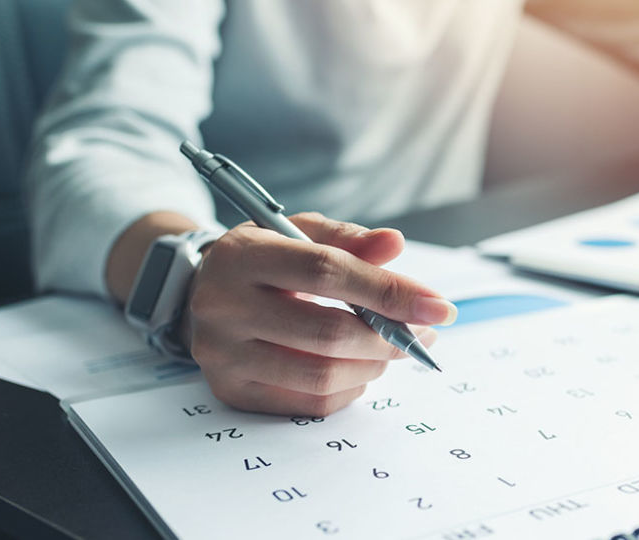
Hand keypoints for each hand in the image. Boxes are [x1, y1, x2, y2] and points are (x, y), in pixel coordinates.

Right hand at [183, 213, 454, 416]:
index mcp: (242, 256)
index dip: (388, 291)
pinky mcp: (231, 391)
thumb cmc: (263, 260)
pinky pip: (308, 402)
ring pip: (320, 375)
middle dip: (388, 338)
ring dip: (373, 367)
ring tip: (390, 349)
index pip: (326, 272)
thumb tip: (394, 244)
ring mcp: (224, 355)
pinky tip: (358, 369)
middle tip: (420, 335)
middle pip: (327, 333)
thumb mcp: (298, 232)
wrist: (201, 295)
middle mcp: (224, 307)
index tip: (437, 306)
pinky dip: (348, 389)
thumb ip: (348, 238)